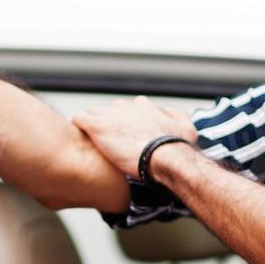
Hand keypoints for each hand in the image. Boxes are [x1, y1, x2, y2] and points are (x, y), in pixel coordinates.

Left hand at [73, 96, 197, 178]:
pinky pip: (79, 120)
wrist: (164, 156)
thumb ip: (175, 116)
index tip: (126, 137)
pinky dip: (80, 129)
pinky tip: (83, 141)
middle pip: (108, 112)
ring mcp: (109, 114)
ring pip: (93, 115)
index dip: (124, 125)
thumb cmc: (175, 146)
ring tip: (94, 144)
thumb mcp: (185, 127)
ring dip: (93, 128)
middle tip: (111, 144)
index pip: (126, 110)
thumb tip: (169, 115)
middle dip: (108, 126)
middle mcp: (124, 107)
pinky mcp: (96, 125)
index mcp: (142, 107)